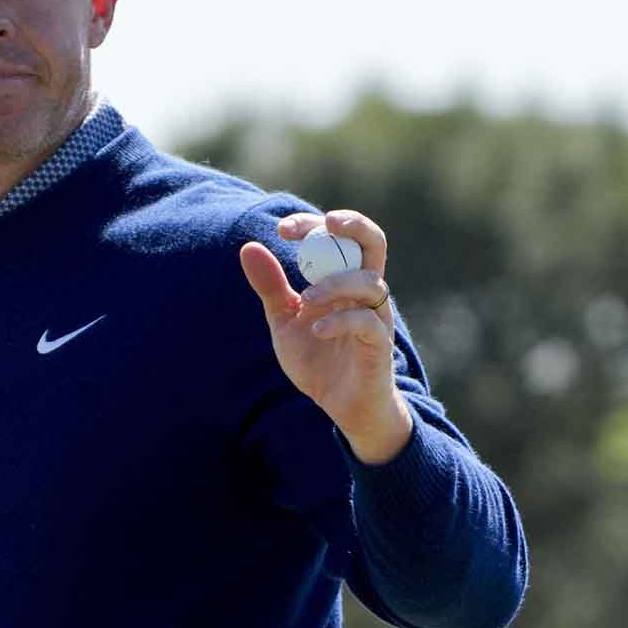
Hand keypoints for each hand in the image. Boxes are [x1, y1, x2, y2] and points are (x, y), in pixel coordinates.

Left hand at [239, 209, 412, 464]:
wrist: (339, 405)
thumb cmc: (317, 358)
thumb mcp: (284, 320)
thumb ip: (271, 287)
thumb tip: (248, 246)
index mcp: (343, 280)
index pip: (339, 237)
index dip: (314, 224)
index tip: (283, 229)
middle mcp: (364, 292)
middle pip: (374, 243)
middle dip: (354, 225)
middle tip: (327, 222)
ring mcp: (375, 318)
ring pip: (371, 282)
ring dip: (337, 283)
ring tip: (307, 299)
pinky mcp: (378, 346)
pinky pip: (368, 324)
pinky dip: (340, 321)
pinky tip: (316, 330)